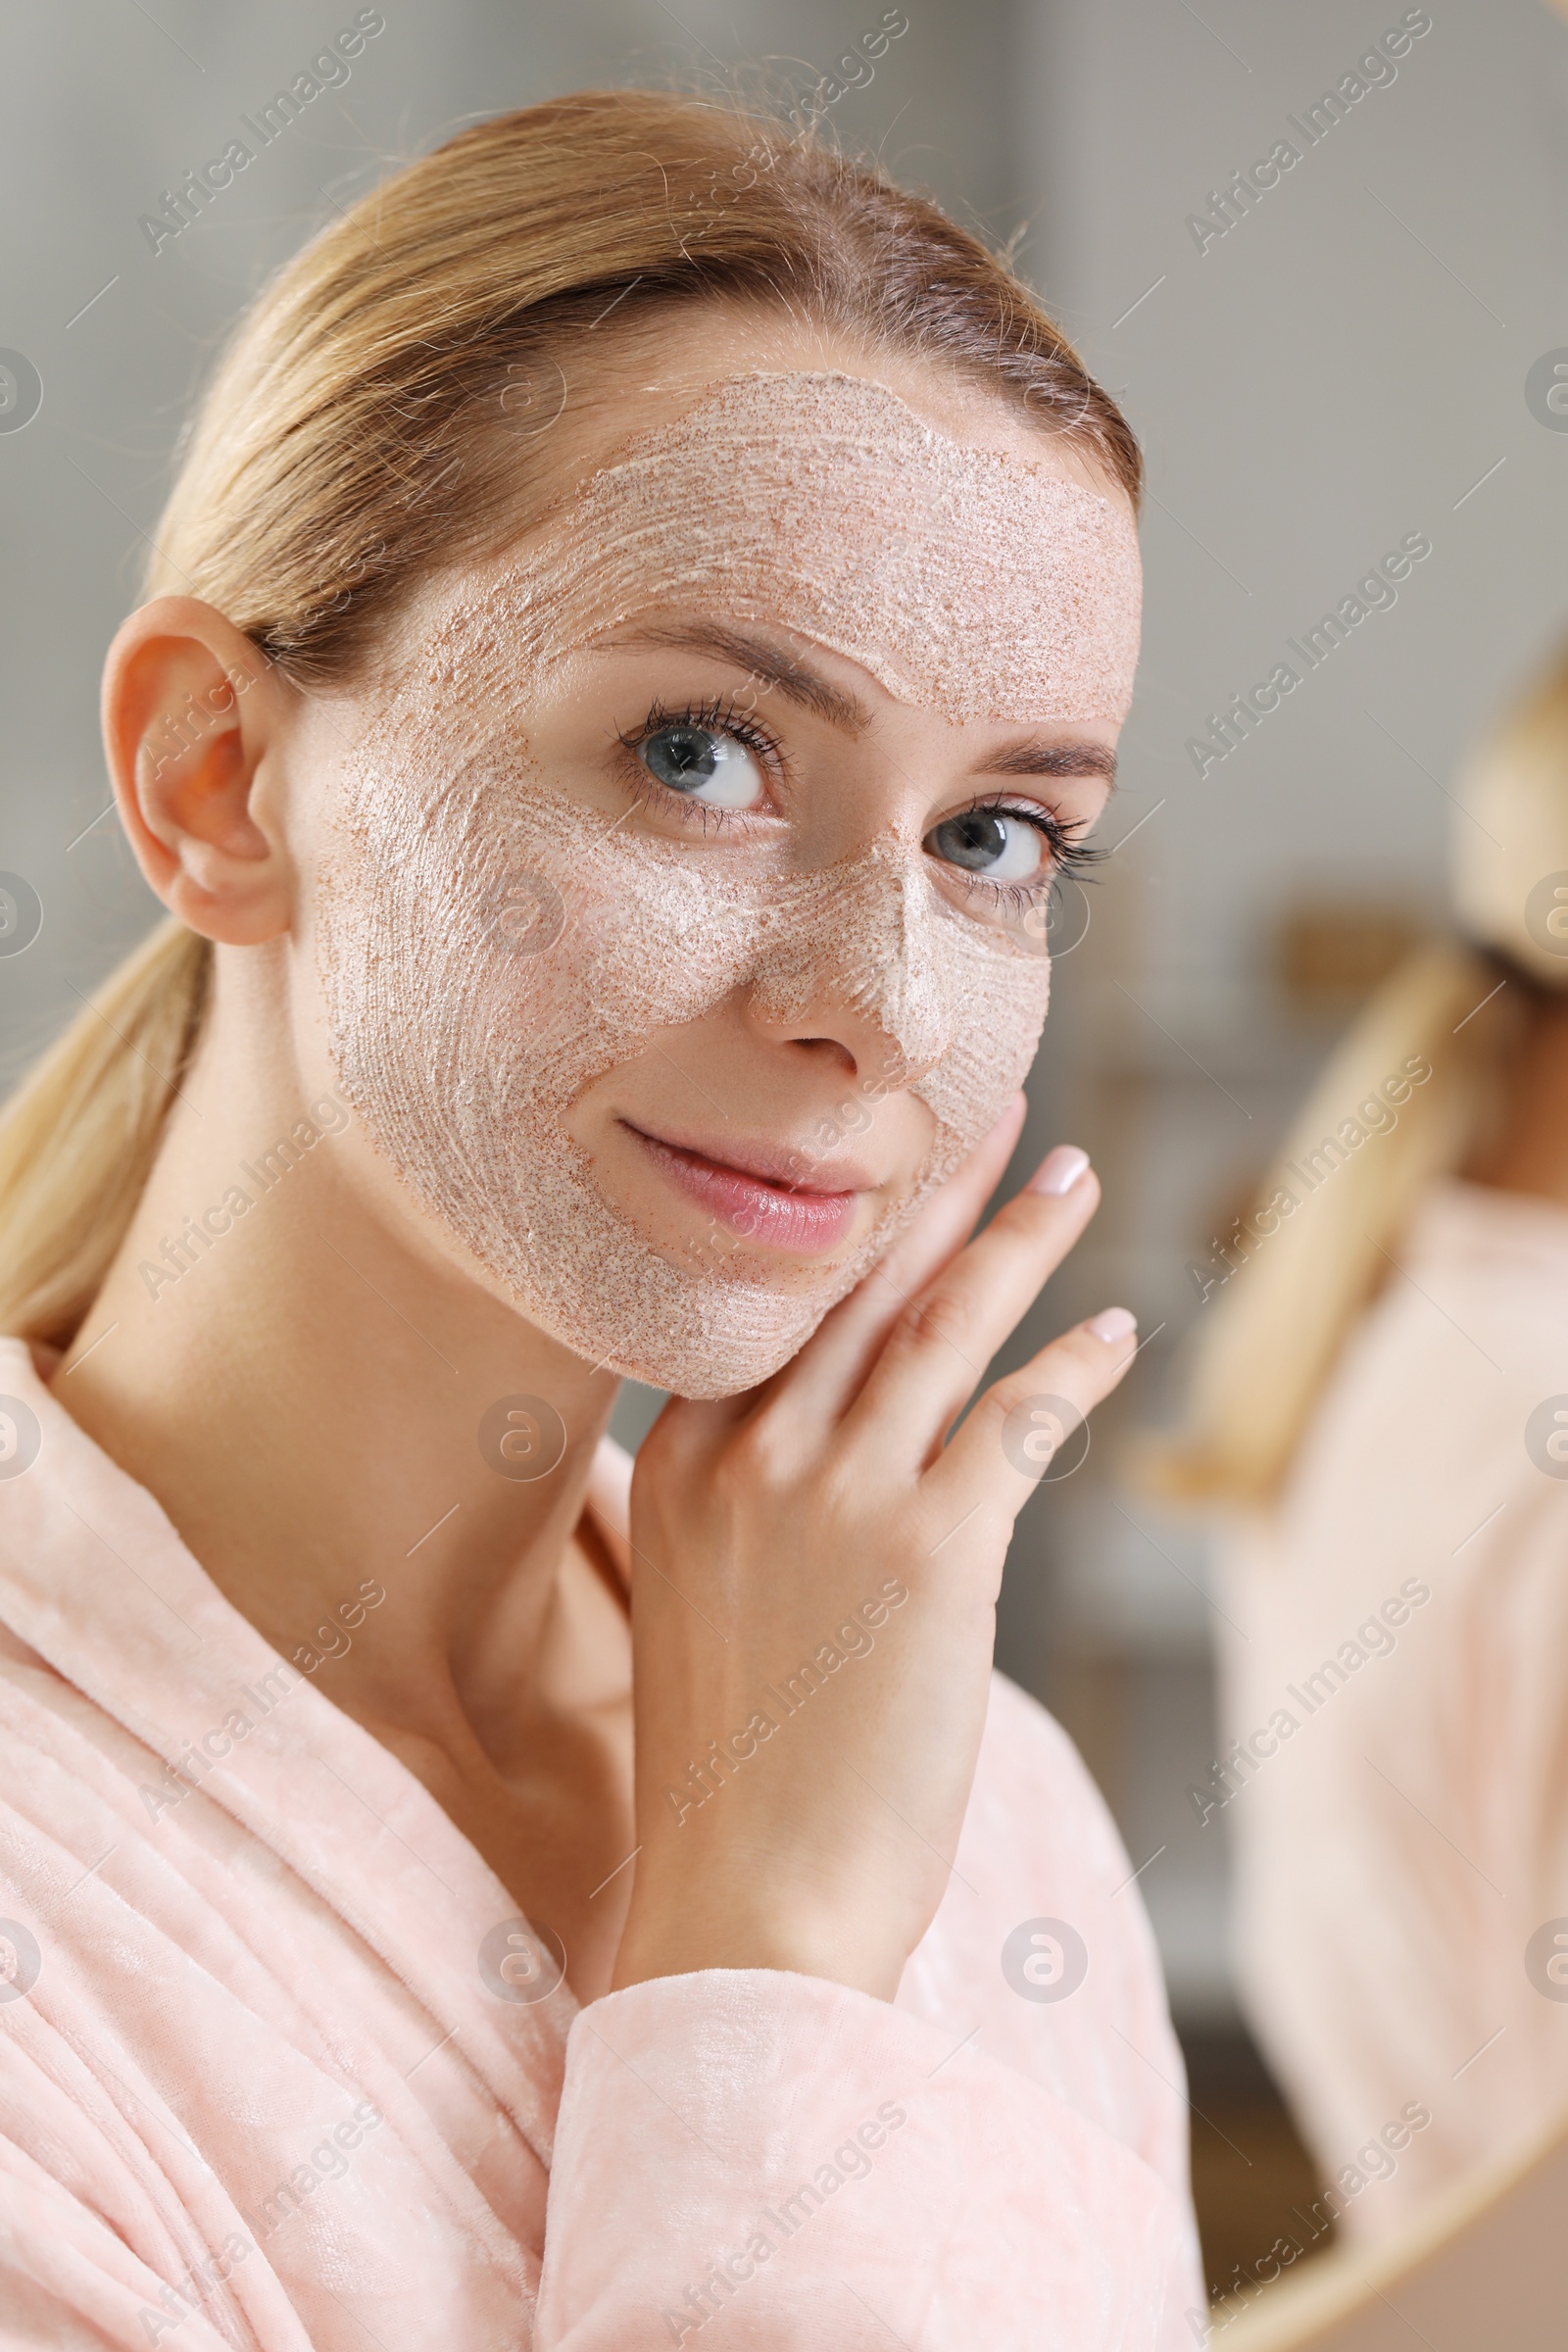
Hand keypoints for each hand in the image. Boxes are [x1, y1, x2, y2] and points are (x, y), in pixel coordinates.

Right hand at [611, 1099, 1137, 2000]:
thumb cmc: (728, 1769)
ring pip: (941, 1323)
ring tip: (1070, 1176)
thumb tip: (787, 1442)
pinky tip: (1117, 1330)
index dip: (840, 1214)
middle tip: (990, 1097)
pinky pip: (1019, 1416)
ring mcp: (835, 1494)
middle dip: (933, 1180)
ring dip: (1018, 1238)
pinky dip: (1074, 1365)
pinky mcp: (930, 1551)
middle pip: (857, 1279)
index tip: (886, 1148)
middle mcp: (746, 1451)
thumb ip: (728, 1500)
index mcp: (679, 1457)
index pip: (771, 1299)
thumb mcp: (694, 1601)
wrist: (752, 1900)